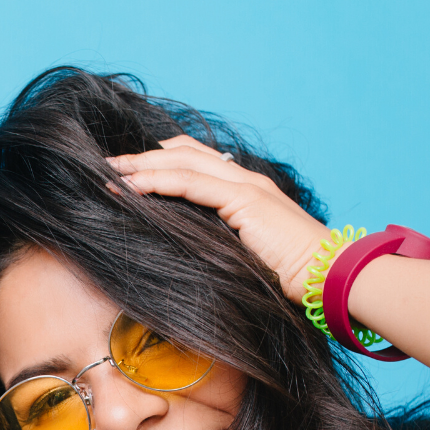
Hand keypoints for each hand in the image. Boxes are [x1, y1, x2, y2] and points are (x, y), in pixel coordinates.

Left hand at [109, 135, 328, 302]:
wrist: (325, 276)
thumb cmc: (287, 276)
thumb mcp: (241, 252)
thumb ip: (216, 240)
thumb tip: (181, 249)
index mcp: (244, 187)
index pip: (193, 157)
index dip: (158, 158)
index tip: (125, 171)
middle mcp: (244, 178)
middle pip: (182, 152)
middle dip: (140, 157)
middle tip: (105, 165)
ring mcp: (245, 185)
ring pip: (182, 162)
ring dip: (140, 166)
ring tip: (108, 173)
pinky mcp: (245, 200)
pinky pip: (190, 183)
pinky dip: (156, 183)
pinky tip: (131, 189)